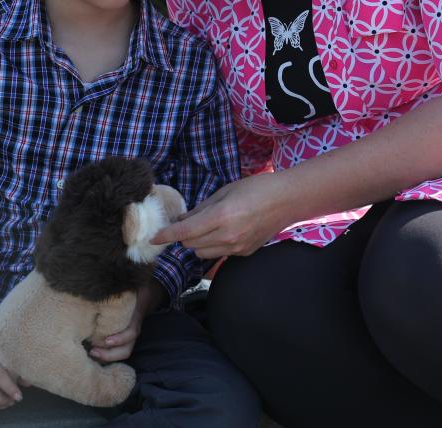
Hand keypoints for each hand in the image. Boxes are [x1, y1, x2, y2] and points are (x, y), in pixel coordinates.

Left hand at [88, 278, 165, 362]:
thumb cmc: (134, 289)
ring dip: (106, 356)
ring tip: (91, 352)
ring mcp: (127, 335)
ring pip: (121, 353)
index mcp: (135, 318)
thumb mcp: (131, 286)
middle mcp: (132, 330)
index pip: (131, 333)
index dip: (120, 339)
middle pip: (126, 350)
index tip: (106, 340)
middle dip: (110, 354)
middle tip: (92, 350)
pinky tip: (91, 350)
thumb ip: (121, 287)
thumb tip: (104, 282)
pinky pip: (116, 350)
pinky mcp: (121, 336)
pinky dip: (105, 352)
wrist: (145, 293)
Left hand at [150, 173, 291, 258]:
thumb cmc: (257, 188)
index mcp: (221, 216)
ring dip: (196, 243)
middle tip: (188, 222)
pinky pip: (219, 253)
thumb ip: (202, 208)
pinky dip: (213, 245)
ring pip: (202, 253)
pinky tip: (223, 232)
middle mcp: (227, 236)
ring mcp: (237, 247)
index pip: (185, 232)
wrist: (287, 201)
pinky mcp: (244, 253)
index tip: (153, 238)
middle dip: (183, 236)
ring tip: (206, 228)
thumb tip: (183, 220)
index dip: (166, 235)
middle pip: (190, 245)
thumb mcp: (225, 191)